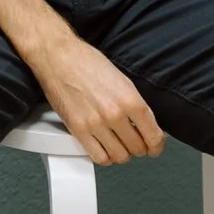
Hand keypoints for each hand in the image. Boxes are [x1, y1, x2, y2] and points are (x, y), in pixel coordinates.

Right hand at [30, 34, 163, 165]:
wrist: (57, 56)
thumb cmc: (86, 62)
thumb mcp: (122, 80)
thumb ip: (135, 104)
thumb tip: (145, 124)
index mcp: (130, 99)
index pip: (153, 136)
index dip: (156, 146)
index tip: (154, 148)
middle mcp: (115, 114)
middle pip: (137, 149)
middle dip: (138, 148)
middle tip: (134, 143)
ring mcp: (95, 124)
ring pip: (119, 156)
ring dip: (121, 154)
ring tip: (118, 145)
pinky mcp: (78, 129)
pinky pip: (98, 157)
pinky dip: (104, 157)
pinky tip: (104, 148)